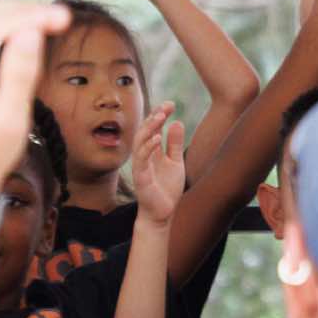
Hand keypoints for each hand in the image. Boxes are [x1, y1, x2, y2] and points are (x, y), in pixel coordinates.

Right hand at [130, 104, 184, 226]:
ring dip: (149, 128)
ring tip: (160, 116)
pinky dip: (148, 147)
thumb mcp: (175, 163)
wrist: (162, 214)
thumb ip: (174, 144)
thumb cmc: (167, 189)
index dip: (160, 114)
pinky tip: (157, 138)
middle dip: (154, 117)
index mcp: (151, 151)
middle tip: (166, 106)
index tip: (171, 104)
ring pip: (140, 142)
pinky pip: (141, 159)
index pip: (153, 128)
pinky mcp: (140, 177)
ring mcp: (140, 166)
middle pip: (144, 131)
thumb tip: (177, 122)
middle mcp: (143, 156)